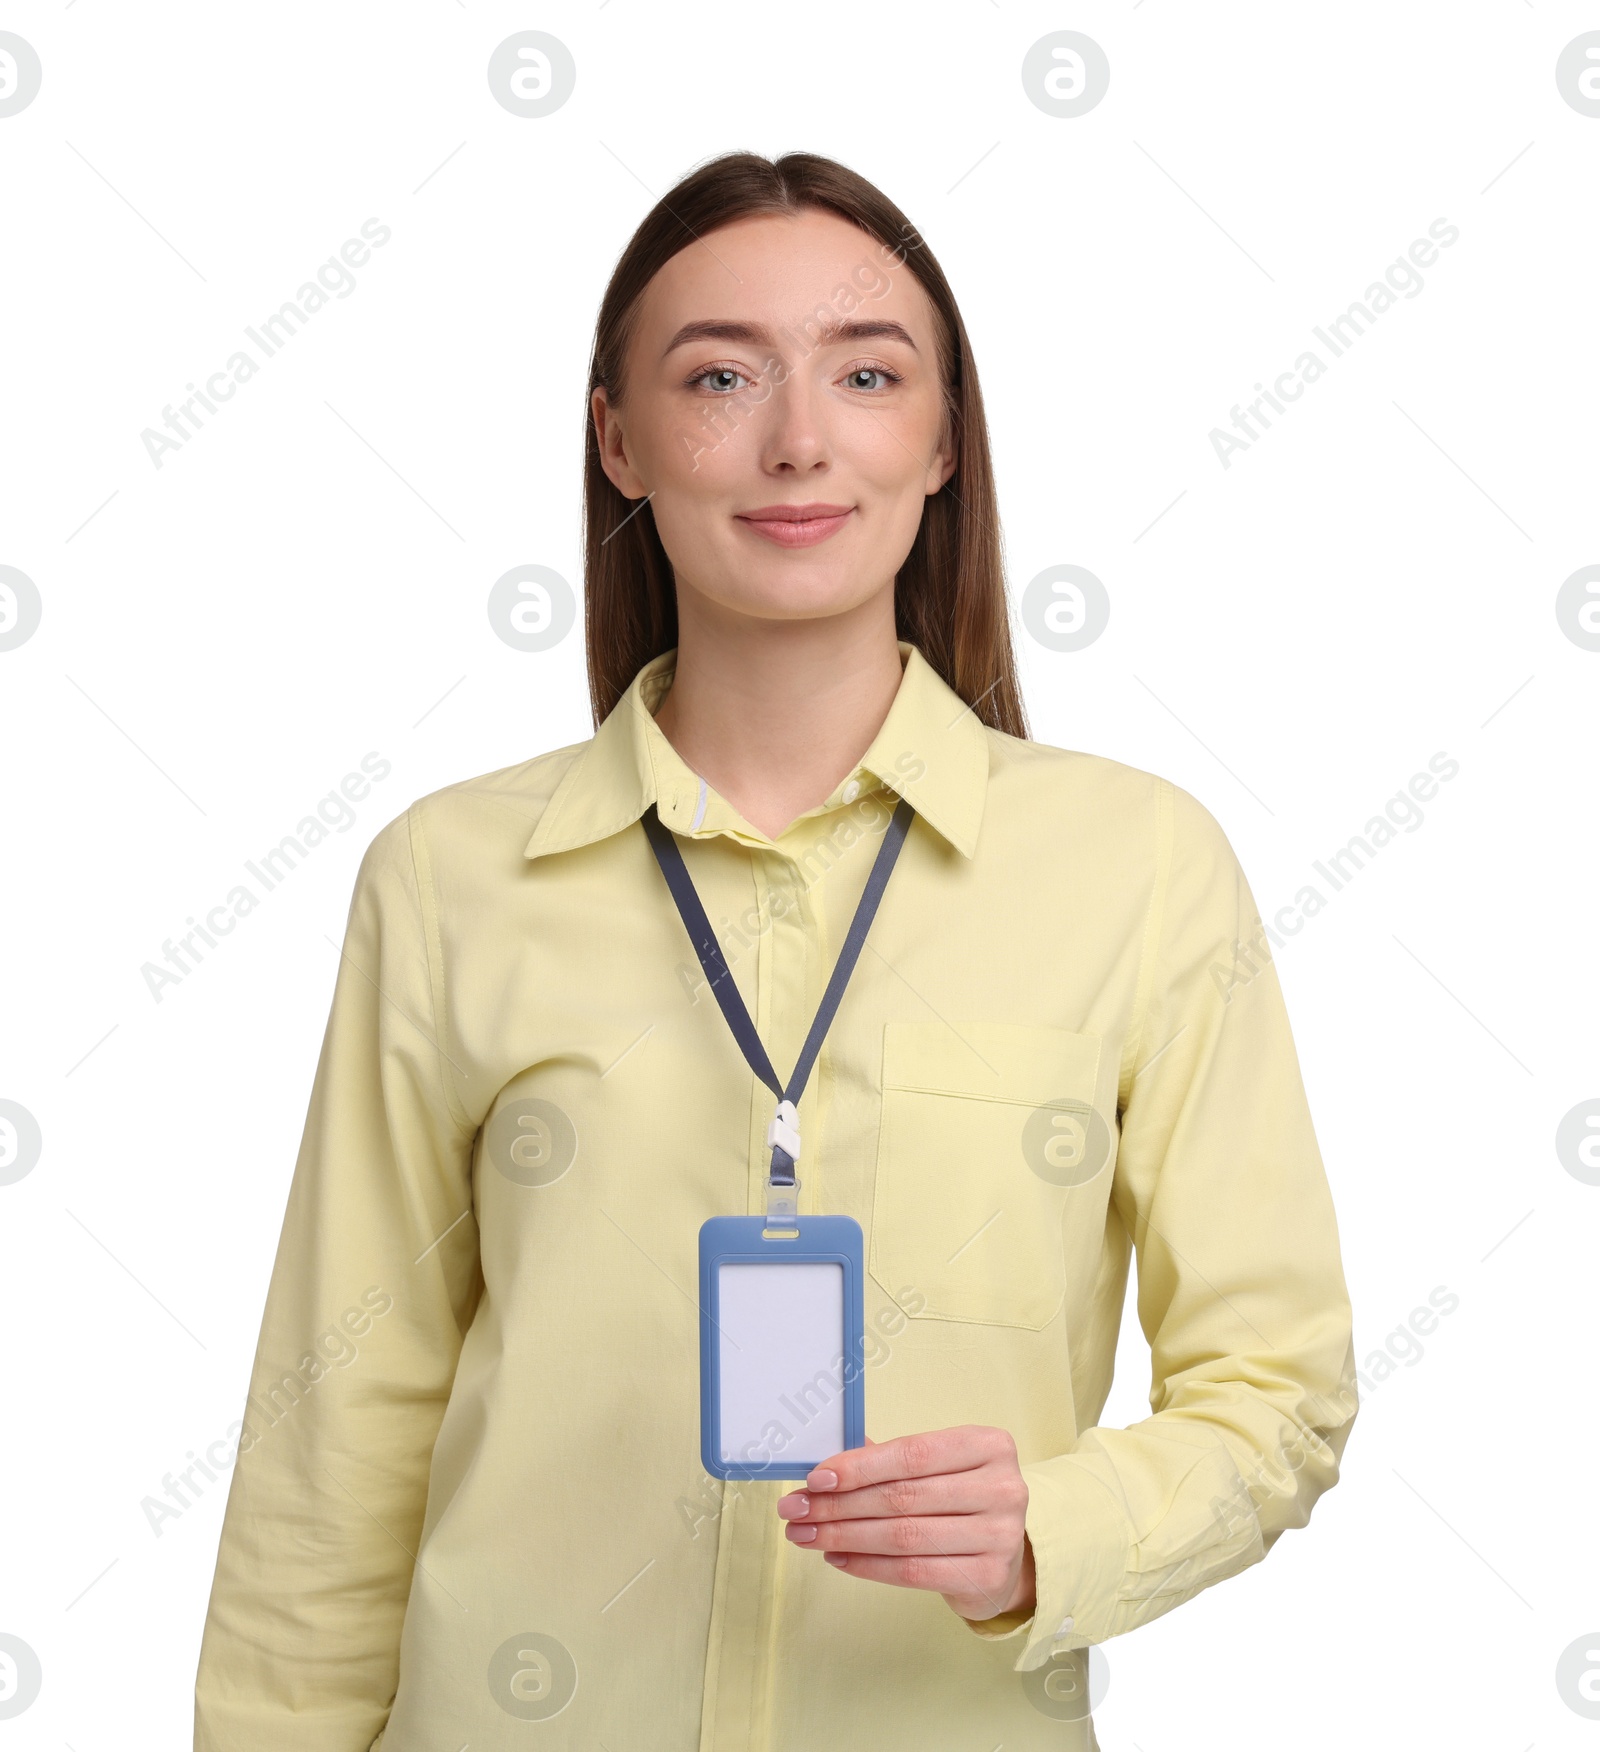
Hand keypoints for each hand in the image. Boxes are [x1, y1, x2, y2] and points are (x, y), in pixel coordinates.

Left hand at [776, 1425, 1035, 1623]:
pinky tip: (837, 1558)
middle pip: (903, 1497)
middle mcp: (1002, 1487)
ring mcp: (1001, 1535)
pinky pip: (913, 1572)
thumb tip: (824, 1464)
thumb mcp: (938, 1468)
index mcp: (988, 1445)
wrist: (1006, 1557)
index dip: (859, 1466)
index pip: (913, 1454)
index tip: (814, 1478)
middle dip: (839, 1504)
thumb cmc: (960, 1500)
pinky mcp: (988, 1576)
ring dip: (844, 1536)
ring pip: (903, 1536)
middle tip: (796, 1510)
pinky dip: (867, 1565)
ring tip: (806, 1535)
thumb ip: (890, 1459)